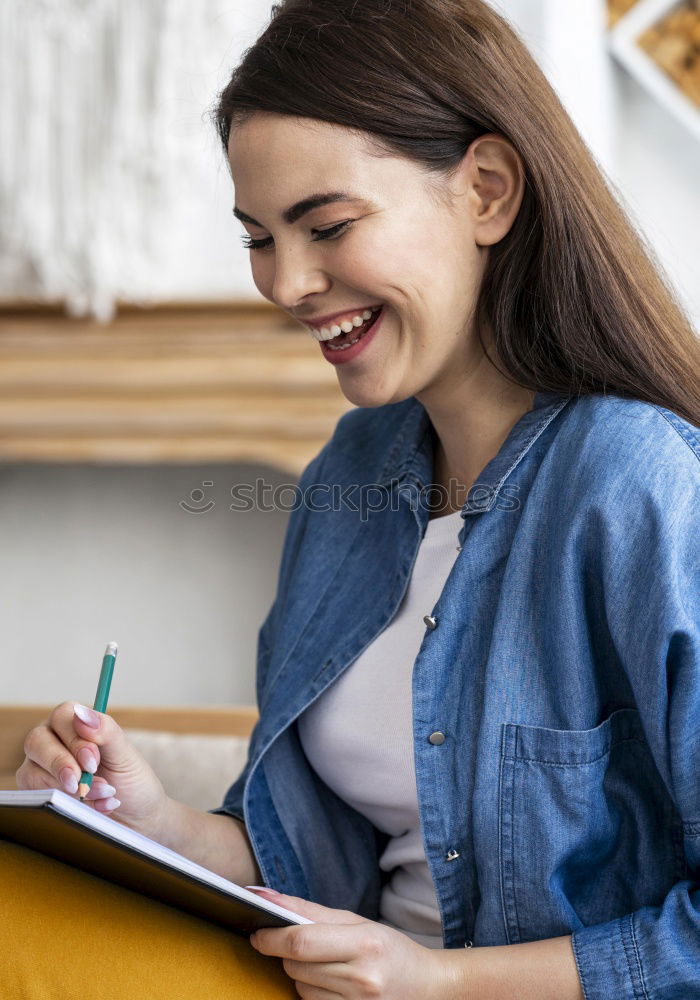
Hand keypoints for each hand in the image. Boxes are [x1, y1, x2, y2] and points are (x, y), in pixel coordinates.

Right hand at [16, 701, 170, 840]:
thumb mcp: (125, 754)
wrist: (135, 816)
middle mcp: (51, 743)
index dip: (74, 738)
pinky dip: (66, 806)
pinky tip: (93, 809)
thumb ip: (106, 731)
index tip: (92, 761)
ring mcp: (39, 770)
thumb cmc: (130, 780)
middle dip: (62, 764)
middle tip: (84, 783)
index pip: (61, 716)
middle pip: (37, 741)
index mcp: (74, 724)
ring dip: (69, 790)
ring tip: (102, 796)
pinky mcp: (36, 796)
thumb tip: (82, 713)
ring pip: (33, 773)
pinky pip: (36, 798)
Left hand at [247, 889, 453, 998]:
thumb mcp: (359, 923)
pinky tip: (332, 986)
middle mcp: (361, 980)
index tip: (256, 930)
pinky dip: (313, 993)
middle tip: (299, 945)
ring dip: (301, 974)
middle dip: (286, 953)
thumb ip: (311, 912)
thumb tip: (266, 897)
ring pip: (300, 988)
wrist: (429, 990)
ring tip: (327, 967)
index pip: (301, 942)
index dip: (271, 937)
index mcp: (365, 944)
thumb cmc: (391, 951)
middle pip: (296, 966)